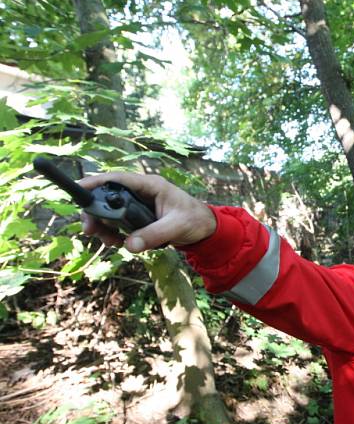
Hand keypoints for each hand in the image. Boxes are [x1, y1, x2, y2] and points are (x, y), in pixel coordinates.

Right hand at [78, 172, 216, 251]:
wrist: (205, 230)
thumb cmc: (195, 221)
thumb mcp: (177, 227)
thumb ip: (154, 234)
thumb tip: (129, 245)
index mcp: (151, 185)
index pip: (118, 178)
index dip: (96, 182)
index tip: (78, 189)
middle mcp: (141, 192)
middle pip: (108, 196)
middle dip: (95, 212)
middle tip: (89, 230)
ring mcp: (139, 204)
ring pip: (110, 211)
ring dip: (104, 226)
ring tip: (109, 241)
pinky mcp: (138, 217)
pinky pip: (118, 223)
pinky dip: (114, 233)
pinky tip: (118, 243)